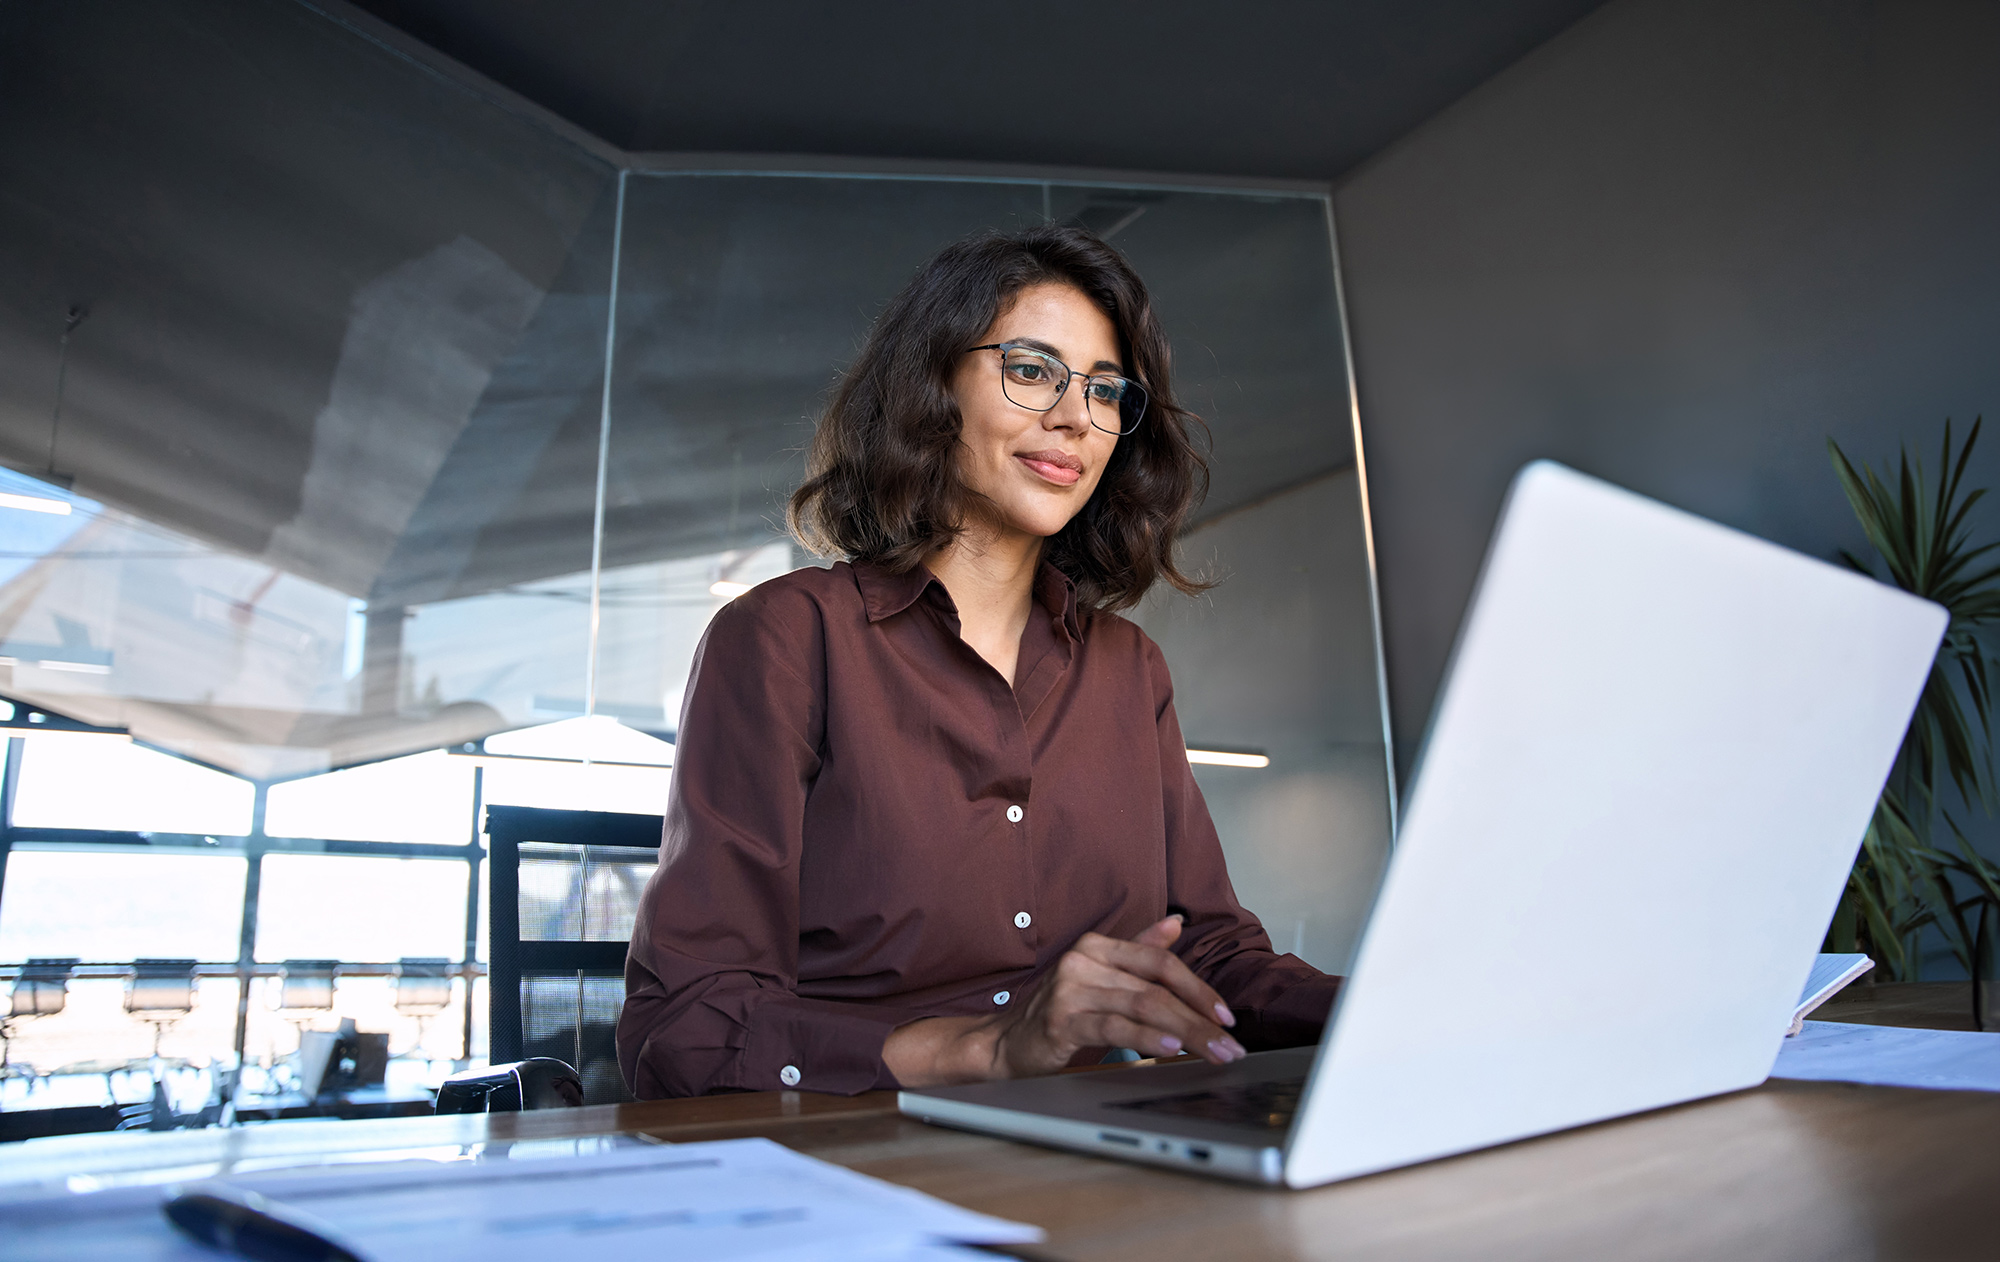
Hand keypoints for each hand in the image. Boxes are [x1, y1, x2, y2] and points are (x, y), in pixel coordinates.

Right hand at [989, 915, 1246, 1075]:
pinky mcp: (1061, 1021)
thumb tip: (1176, 922)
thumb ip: (1138, 950)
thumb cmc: (1060, 1010)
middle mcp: (1083, 960)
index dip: (1198, 987)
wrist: (1006, 1042)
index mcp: (1097, 946)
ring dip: (1186, 1032)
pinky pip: (1114, 1027)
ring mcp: (1070, 989)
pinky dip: (1147, 1038)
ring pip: (1143, 1007)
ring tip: (1213, 1052)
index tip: (1226, 1016)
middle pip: (1157, 988)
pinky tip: (1170, 1049)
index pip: (1160, 961)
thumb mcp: (1100, 976)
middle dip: (1200, 1019)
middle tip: (1230, 1045)